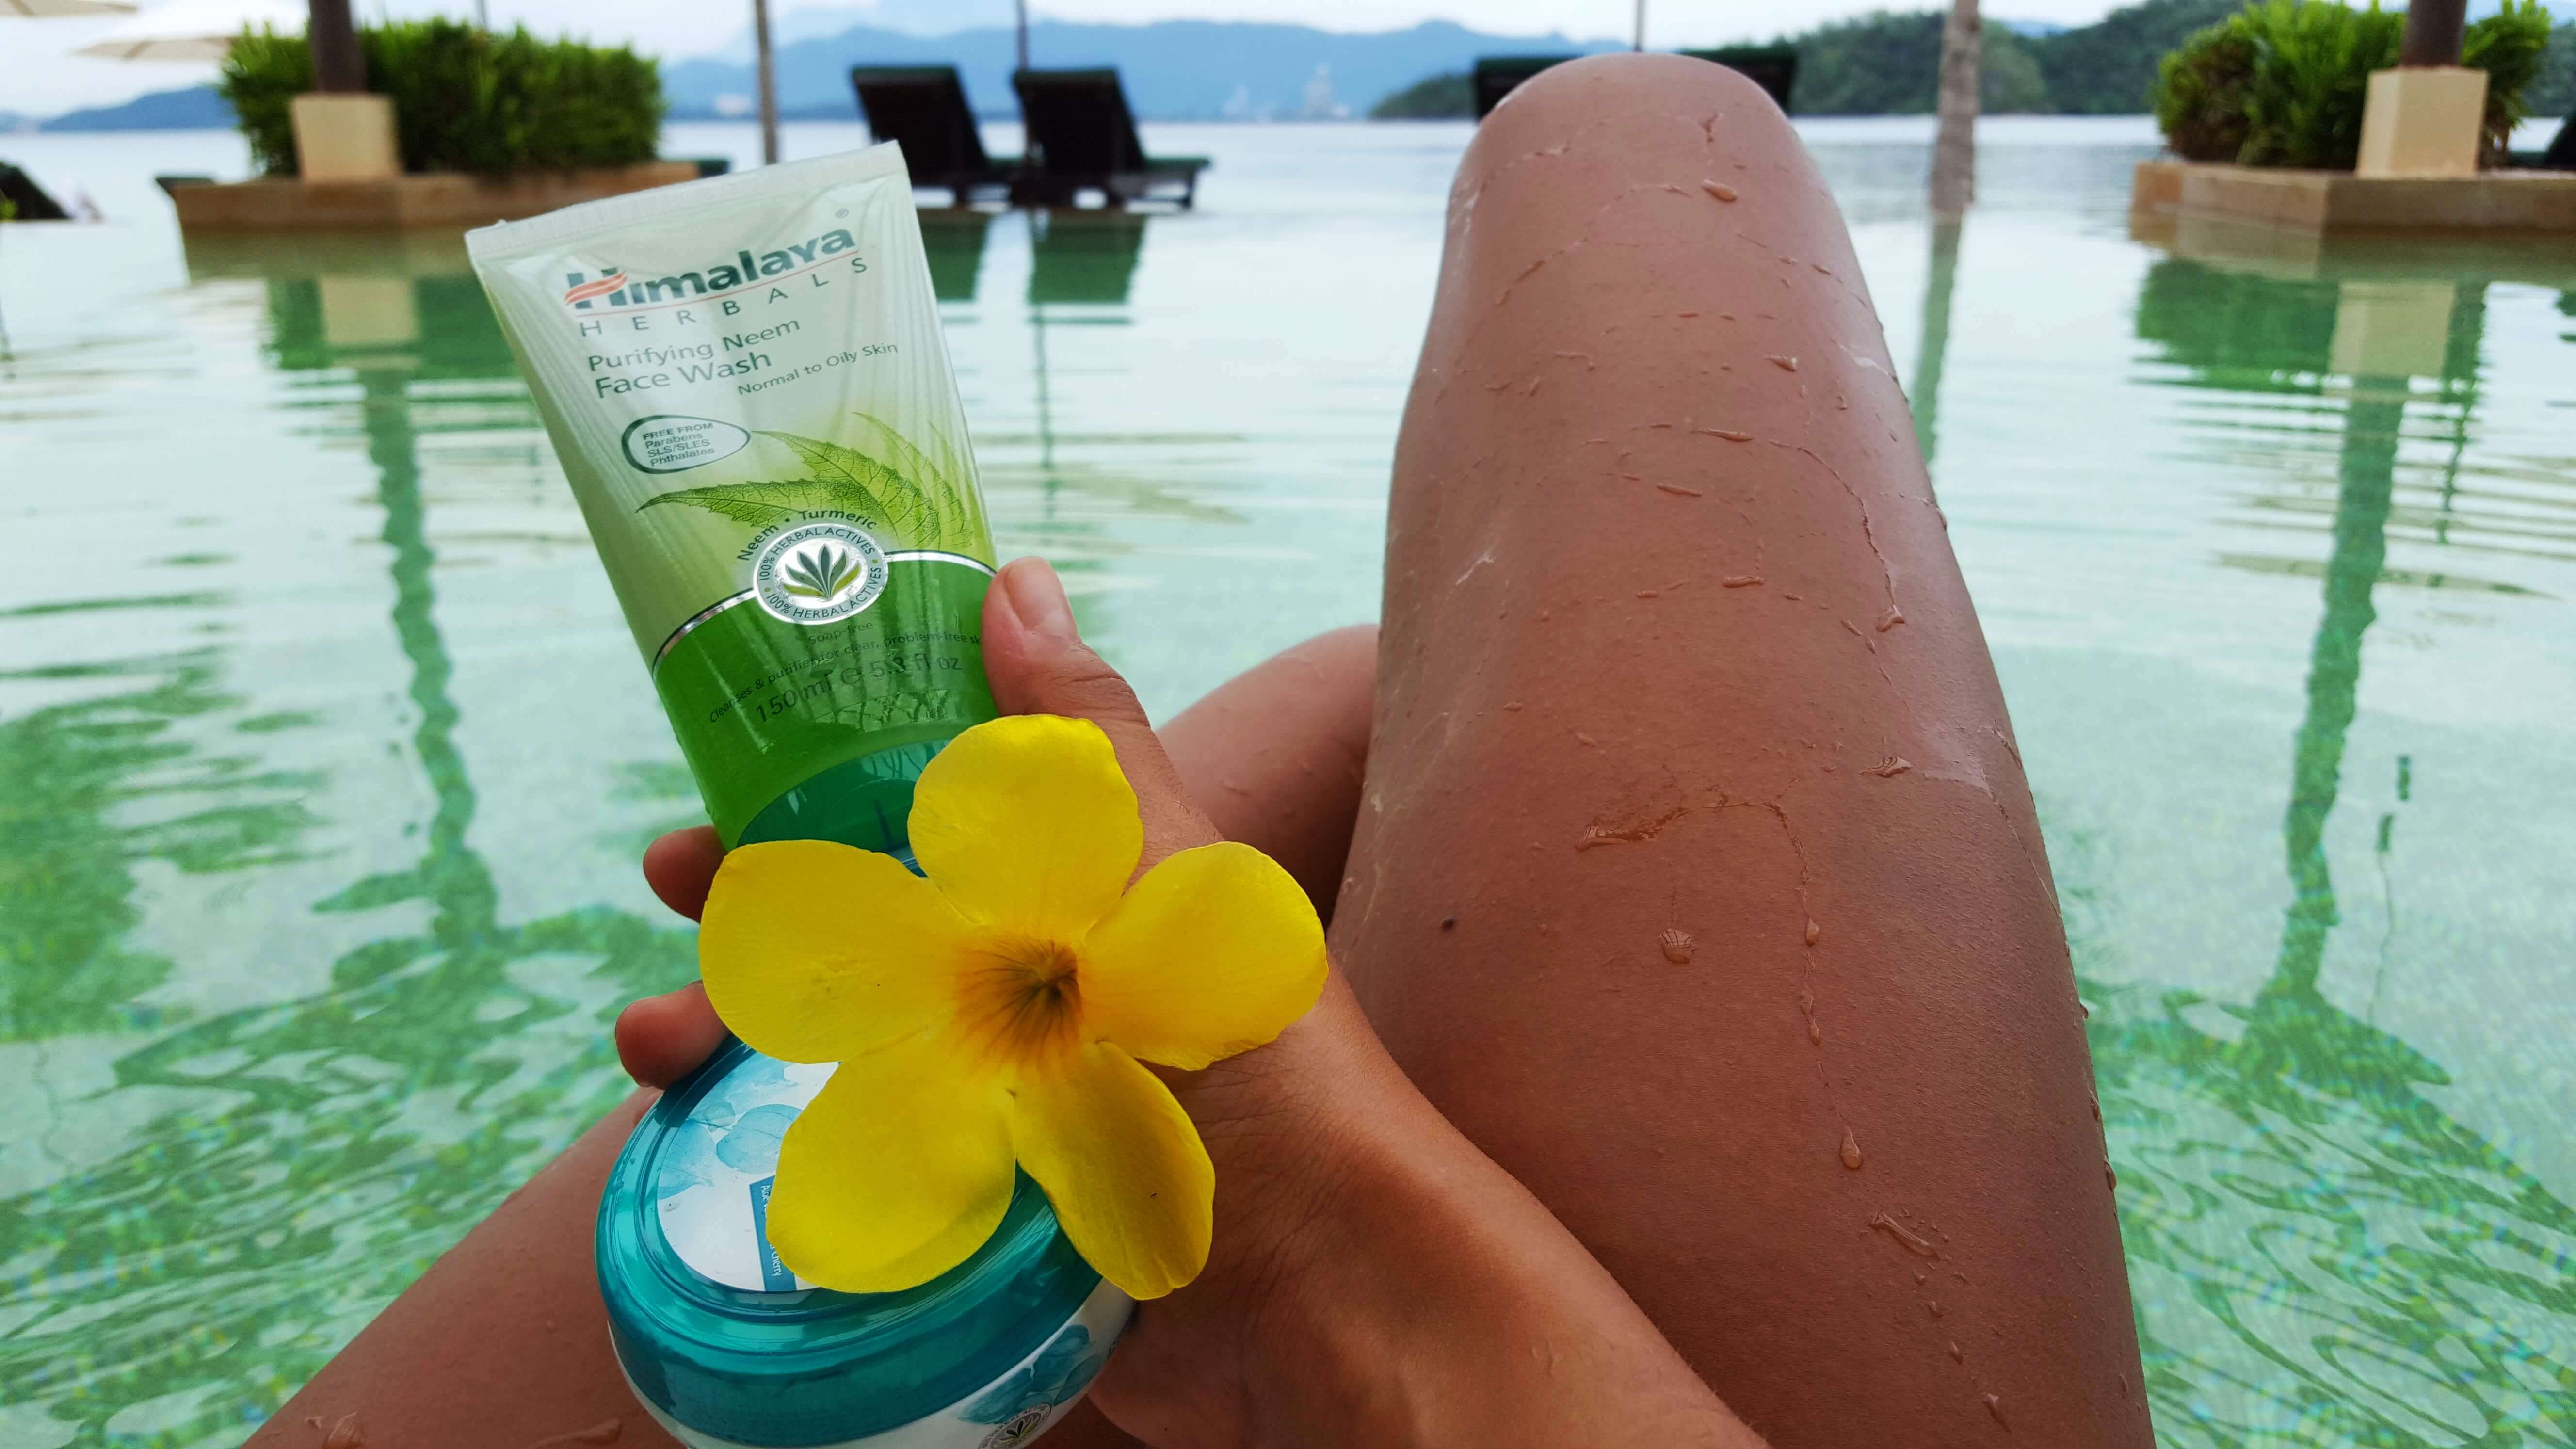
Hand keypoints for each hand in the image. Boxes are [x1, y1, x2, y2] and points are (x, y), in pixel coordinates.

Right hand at [618, 558, 1760, 1448]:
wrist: (1315, 1292)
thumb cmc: (1254, 1065)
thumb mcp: (1163, 879)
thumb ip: (1080, 745)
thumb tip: (1017, 578)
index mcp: (1061, 910)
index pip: (903, 837)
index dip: (798, 815)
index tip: (704, 817)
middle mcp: (1022, 1006)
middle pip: (845, 949)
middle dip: (740, 933)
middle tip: (666, 922)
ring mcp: (990, 1119)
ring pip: (820, 1064)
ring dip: (718, 1047)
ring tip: (652, 1056)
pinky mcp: (973, 1227)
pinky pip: (843, 1182)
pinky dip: (758, 1167)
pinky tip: (687, 1161)